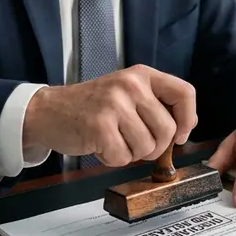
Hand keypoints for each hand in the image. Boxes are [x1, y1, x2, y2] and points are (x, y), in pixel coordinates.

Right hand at [22, 65, 196, 166]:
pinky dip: (112, 159)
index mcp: (141, 75)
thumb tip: (184, 128)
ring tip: (113, 140)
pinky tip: (99, 145)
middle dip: (154, 147)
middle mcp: (130, 85)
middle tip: (134, 143)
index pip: (184, 93)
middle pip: (167, 129)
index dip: (187, 120)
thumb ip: (155, 104)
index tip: (178, 135)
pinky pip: (123, 157)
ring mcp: (114, 105)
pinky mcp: (100, 127)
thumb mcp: (126, 92)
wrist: (48, 110)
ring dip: (131, 153)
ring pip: (147, 147)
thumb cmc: (91, 106)